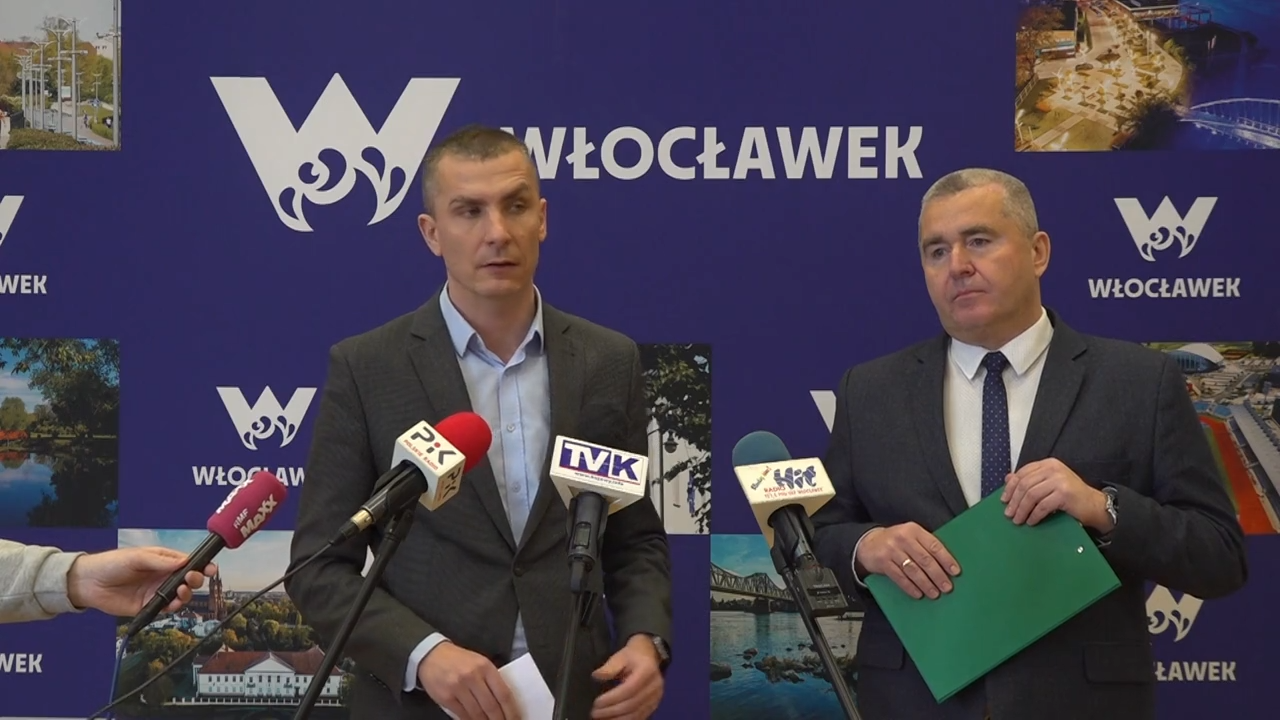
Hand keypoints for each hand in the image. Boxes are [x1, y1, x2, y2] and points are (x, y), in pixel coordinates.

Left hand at [66, 547, 216, 616]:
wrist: (88, 583)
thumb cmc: (111, 564)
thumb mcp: (137, 557)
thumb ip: (161, 561)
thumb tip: (183, 562)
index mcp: (162, 560)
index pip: (187, 562)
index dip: (201, 565)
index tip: (210, 568)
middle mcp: (162, 576)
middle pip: (188, 579)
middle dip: (195, 579)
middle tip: (191, 579)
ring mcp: (156, 591)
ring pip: (181, 595)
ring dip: (186, 594)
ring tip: (181, 590)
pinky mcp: (148, 606)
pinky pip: (167, 608)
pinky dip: (174, 606)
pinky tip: (173, 603)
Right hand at [418, 642, 518, 719]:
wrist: (431, 655)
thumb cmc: (459, 660)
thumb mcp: (479, 662)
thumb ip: (491, 680)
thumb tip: (504, 703)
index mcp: (485, 667)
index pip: (504, 694)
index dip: (512, 711)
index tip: (516, 719)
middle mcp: (473, 676)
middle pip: (492, 706)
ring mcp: (458, 687)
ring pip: (477, 713)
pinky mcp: (446, 697)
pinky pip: (463, 715)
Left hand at [590, 635, 663, 718]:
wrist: (650, 656)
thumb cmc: (633, 656)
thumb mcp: (620, 656)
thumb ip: (610, 667)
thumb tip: (596, 676)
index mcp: (647, 671)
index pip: (629, 689)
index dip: (612, 698)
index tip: (596, 703)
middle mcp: (654, 687)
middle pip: (632, 704)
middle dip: (611, 711)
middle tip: (594, 713)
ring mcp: (656, 698)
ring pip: (636, 714)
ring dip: (617, 719)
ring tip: (601, 719)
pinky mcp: (654, 705)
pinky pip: (639, 717)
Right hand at [855, 523, 959, 599]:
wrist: (868, 543)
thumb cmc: (896, 541)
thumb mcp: (910, 536)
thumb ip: (925, 546)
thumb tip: (946, 566)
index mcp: (914, 530)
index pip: (934, 545)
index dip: (946, 559)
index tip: (955, 572)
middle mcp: (903, 538)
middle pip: (925, 559)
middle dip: (938, 575)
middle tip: (947, 587)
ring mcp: (892, 550)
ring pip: (913, 570)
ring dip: (926, 584)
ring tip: (935, 593)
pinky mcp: (883, 562)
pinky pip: (899, 577)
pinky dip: (910, 587)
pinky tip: (918, 594)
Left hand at [1001, 458, 1112, 530]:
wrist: (1095, 505)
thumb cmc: (1071, 496)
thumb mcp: (1049, 484)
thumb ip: (1031, 479)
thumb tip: (1007, 479)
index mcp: (1048, 464)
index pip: (1022, 473)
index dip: (1010, 487)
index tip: (1004, 500)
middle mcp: (1053, 469)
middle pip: (1025, 484)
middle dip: (1014, 501)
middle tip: (1008, 514)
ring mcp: (1060, 480)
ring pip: (1031, 495)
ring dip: (1022, 510)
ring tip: (1018, 520)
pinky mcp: (1065, 494)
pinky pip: (1042, 506)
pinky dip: (1034, 515)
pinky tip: (1031, 521)